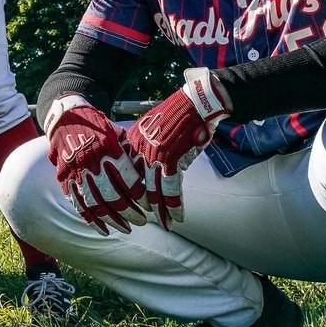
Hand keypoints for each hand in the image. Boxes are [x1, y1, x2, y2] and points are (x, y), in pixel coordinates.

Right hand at [44, 99, 146, 234]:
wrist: (65, 117)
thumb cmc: (97, 125)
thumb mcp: (117, 133)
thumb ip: (130, 153)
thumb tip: (146, 172)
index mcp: (109, 151)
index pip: (130, 182)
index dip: (142, 197)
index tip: (149, 205)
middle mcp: (93, 164)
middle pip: (115, 197)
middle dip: (130, 213)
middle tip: (141, 221)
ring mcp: (77, 173)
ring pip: (97, 205)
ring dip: (113, 220)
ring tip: (126, 229)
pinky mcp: (65, 179)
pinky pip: (79, 205)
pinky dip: (91, 220)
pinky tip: (103, 230)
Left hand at [124, 69, 230, 228]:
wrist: (197, 102)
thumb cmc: (179, 114)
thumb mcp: (154, 127)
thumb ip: (146, 145)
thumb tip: (145, 165)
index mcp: (133, 140)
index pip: (128, 172)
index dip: (132, 191)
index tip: (136, 204)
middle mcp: (140, 149)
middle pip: (138, 184)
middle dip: (143, 205)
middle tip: (146, 220)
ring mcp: (155, 155)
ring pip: (155, 190)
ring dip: (162, 211)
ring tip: (166, 224)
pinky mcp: (173, 159)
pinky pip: (172, 188)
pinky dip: (175, 205)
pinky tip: (178, 216)